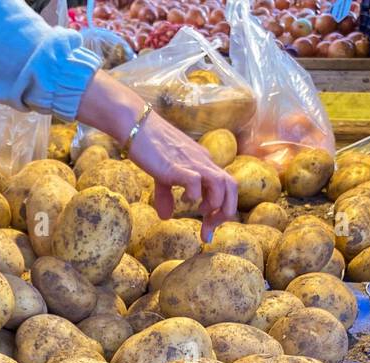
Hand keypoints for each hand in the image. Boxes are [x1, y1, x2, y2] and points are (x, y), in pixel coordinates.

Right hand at [127, 112, 237, 240]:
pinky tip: (183, 200)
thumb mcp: (162, 174)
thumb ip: (166, 196)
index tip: (206, 231)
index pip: (225, 189)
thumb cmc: (149, 146)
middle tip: (209, 227)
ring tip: (200, 213)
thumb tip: (166, 217)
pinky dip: (194, 195)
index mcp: (204, 164)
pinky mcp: (176, 165)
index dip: (220, 213)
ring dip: (215, 204)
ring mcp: (192, 163)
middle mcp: (204, 163)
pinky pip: (196, 181)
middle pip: (232, 187)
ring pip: (221, 184)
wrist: (137, 124)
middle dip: (225, 212)